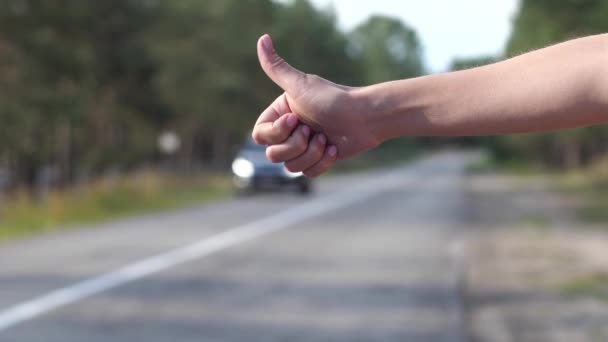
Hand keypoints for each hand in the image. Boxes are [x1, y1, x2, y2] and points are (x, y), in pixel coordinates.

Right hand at [252, 34, 379, 176]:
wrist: (366, 117)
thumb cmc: (334, 99)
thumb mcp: (300, 85)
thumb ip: (276, 67)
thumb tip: (262, 37)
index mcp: (280, 113)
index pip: (260, 135)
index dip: (275, 133)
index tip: (295, 120)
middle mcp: (289, 131)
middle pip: (273, 154)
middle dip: (296, 145)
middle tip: (314, 131)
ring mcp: (303, 147)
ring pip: (290, 166)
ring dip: (311, 154)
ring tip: (327, 139)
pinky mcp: (318, 160)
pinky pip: (307, 174)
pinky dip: (322, 163)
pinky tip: (335, 149)